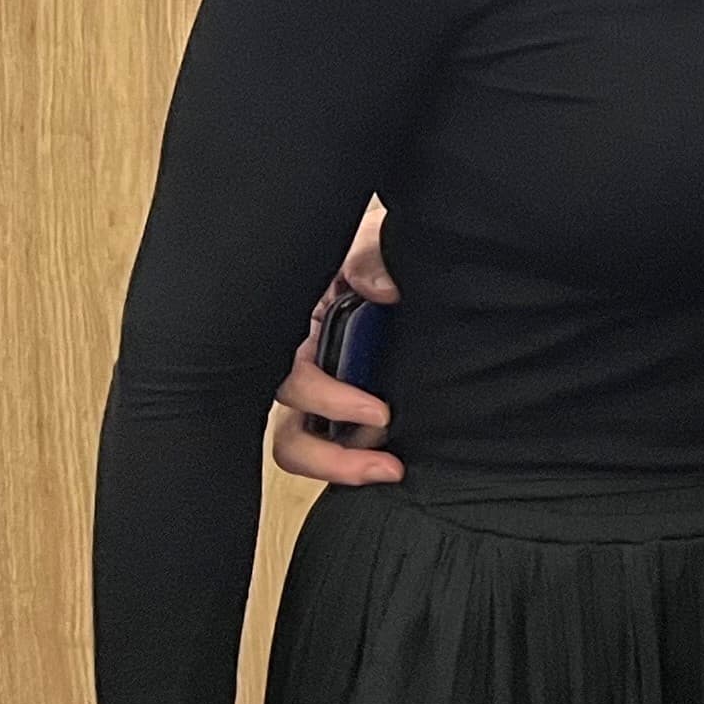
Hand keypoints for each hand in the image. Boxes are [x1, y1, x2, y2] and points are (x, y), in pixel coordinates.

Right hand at [270, 199, 399, 485]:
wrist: (415, 248)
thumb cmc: (381, 244)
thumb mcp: (374, 234)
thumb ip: (371, 253)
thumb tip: (378, 287)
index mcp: (297, 320)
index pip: (289, 374)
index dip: (324, 400)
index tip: (378, 412)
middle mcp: (302, 358)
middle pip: (288, 424)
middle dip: (327, 455)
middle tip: (384, 460)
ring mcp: (323, 383)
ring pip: (300, 442)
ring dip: (339, 464)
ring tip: (389, 469)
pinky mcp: (350, 400)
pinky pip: (337, 439)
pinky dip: (354, 460)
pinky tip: (392, 464)